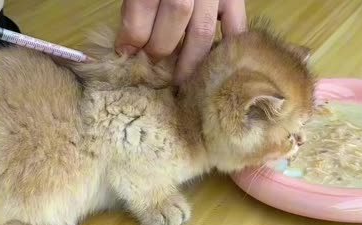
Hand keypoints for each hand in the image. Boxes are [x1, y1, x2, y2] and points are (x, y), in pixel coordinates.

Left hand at [115, 0, 246, 83]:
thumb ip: (135, 7)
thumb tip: (128, 48)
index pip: (144, 3)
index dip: (133, 35)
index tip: (126, 53)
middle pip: (176, 14)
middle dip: (159, 47)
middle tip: (152, 64)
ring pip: (202, 30)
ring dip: (187, 60)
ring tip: (178, 80)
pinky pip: (235, 28)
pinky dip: (224, 50)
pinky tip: (211, 67)